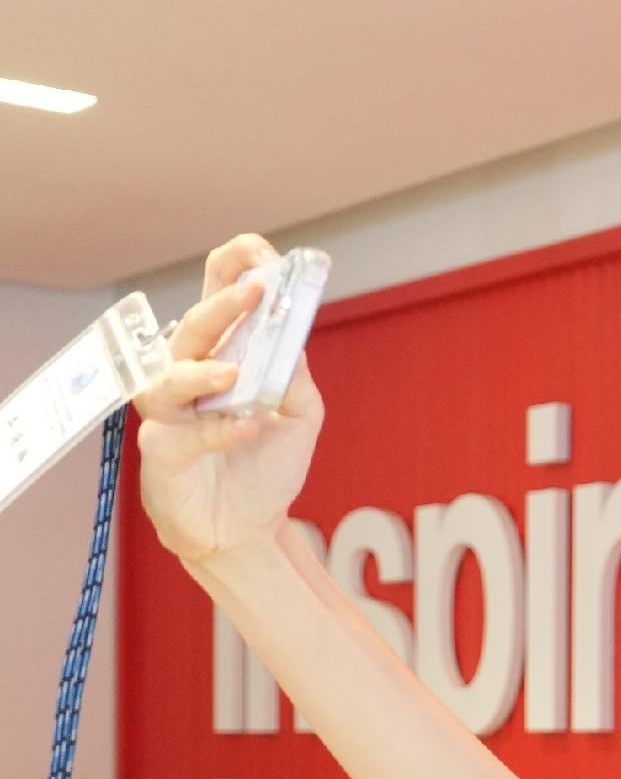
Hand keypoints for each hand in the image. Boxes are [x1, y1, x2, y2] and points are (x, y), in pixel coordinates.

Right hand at [130, 236, 326, 567]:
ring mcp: (170, 414)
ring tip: (235, 372)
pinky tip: (249, 425)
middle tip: (255, 290)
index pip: (217, 300)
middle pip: (191, 330)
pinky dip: (219, 429)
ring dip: (202, 370)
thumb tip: (290, 334)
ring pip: (167, 377)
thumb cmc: (265, 466)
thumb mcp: (299, 414)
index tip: (260, 249)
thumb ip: (293, 373)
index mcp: (222, 357)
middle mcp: (188, 378)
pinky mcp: (163, 452)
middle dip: (221, 306)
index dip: (232, 270)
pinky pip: (183, 434)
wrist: (248, 529)